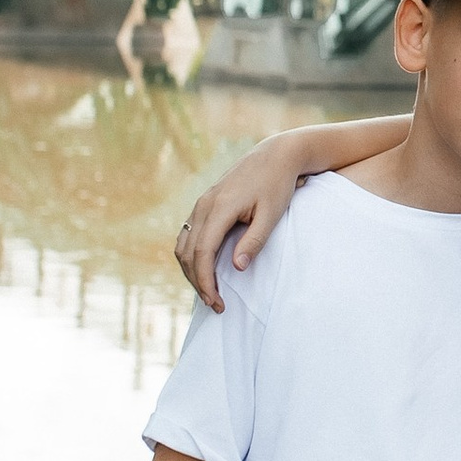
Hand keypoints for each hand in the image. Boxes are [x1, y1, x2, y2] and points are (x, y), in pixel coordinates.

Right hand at [175, 148, 305, 309]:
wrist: (275, 155)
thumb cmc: (277, 184)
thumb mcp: (272, 214)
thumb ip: (255, 240)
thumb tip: (237, 267)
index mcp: (219, 208)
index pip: (202, 252)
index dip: (206, 280)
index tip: (216, 302)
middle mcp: (204, 205)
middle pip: (188, 252)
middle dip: (198, 281)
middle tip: (215, 304)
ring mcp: (201, 203)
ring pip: (183, 244)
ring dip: (191, 270)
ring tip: (209, 291)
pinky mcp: (204, 204)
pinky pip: (188, 234)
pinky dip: (191, 256)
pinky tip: (204, 269)